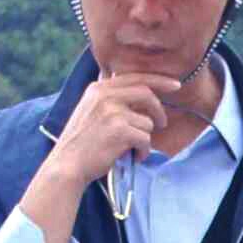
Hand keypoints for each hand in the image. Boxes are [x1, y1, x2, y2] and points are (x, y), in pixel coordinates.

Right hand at [41, 71, 177, 189]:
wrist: (67, 164)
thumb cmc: (81, 143)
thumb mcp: (90, 110)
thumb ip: (110, 99)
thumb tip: (141, 93)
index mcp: (98, 88)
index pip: (135, 77)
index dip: (158, 80)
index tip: (175, 85)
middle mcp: (105, 96)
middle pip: (146, 93)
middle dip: (159, 110)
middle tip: (162, 123)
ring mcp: (112, 112)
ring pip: (146, 122)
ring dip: (144, 139)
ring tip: (132, 149)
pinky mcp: (120, 130)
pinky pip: (145, 139)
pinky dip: (143, 151)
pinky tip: (133, 157)